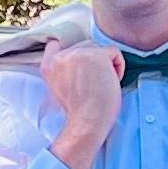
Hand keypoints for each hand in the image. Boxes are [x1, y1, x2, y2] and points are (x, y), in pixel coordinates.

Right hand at [36, 36, 123, 168]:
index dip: (71, 54)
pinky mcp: (96, 55)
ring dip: (105, 65)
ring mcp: (78, 54)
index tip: (78, 66)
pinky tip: (111, 82)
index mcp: (49, 66)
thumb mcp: (61, 89)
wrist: (86, 122)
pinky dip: (118, 67)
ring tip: (101, 84)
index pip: (55, 46)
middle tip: (92, 85)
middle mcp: (61, 57)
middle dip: (93, 63)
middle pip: (84, 47)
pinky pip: (114, 52)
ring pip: (99, 49)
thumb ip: (64, 72)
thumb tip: (80, 63)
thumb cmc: (80, 112)